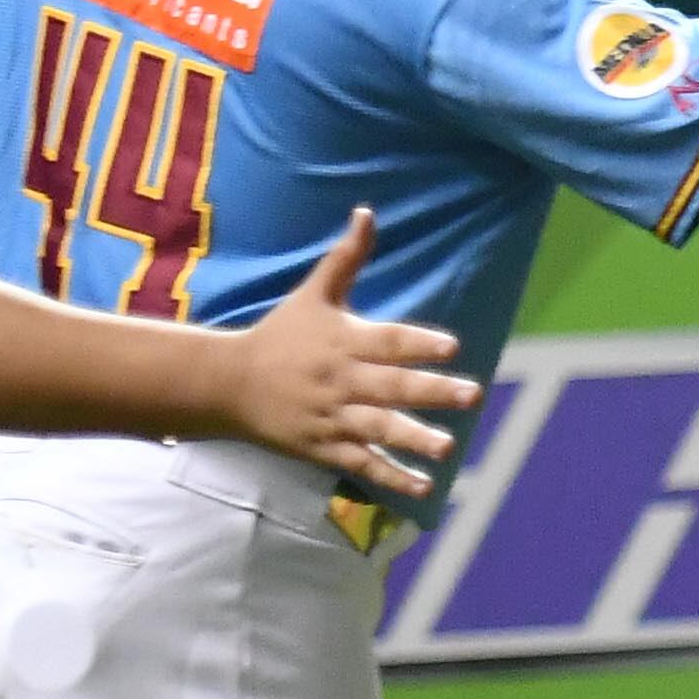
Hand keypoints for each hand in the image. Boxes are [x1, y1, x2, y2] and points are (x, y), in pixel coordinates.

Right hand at [226, 211, 481, 498]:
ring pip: (377, 429)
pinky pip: (361, 463)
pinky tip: (424, 486)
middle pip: (389, 387)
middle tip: (472, 395)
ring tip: (448, 446)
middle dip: (430, 391)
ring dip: (413, 439)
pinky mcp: (322, 446)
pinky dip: (390, 476)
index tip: (452, 346)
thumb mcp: (313, 294)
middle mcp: (338, 380)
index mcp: (342, 341)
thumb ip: (346, 258)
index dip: (418, 343)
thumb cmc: (280, 334)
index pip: (386, 341)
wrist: (227, 384)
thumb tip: (367, 212)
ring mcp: (330, 417)